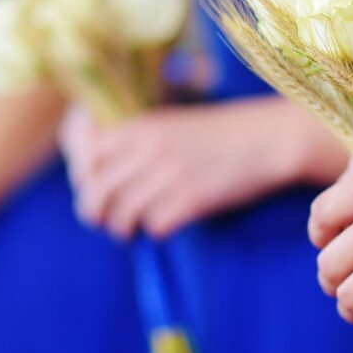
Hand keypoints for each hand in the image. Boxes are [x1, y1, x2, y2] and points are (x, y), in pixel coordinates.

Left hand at [59, 97, 347, 238]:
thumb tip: (105, 169)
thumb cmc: (224, 132)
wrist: (271, 138)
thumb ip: (140, 140)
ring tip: (129, 230)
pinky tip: (165, 226)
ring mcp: (169, 174)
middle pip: (96, 189)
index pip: (85, 151)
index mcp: (142, 125)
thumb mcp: (175, 123)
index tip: (89, 184)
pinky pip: (154, 225)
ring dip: (120, 227)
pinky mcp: (191, 199)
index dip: (81, 173)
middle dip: (95, 209)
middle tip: (105, 217)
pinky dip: (155, 230)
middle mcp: (149, 148)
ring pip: (119, 213)